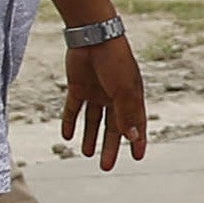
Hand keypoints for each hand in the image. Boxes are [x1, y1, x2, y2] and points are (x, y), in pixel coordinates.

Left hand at [62, 33, 149, 168]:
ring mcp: (95, 92)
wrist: (93, 36)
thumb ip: (127, 114)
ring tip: (87, 154)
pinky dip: (70, 122)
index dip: (137, 140)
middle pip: (112, 127)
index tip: (137, 157)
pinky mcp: (77, 87)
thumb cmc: (115, 61)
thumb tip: (132, 137)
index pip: (135, 124)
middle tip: (106, 166)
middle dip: (109, 147)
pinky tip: (67, 136)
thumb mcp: (124, 90)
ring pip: (93, 120)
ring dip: (90, 137)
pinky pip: (73, 108)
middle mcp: (114, 97)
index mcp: (130, 97)